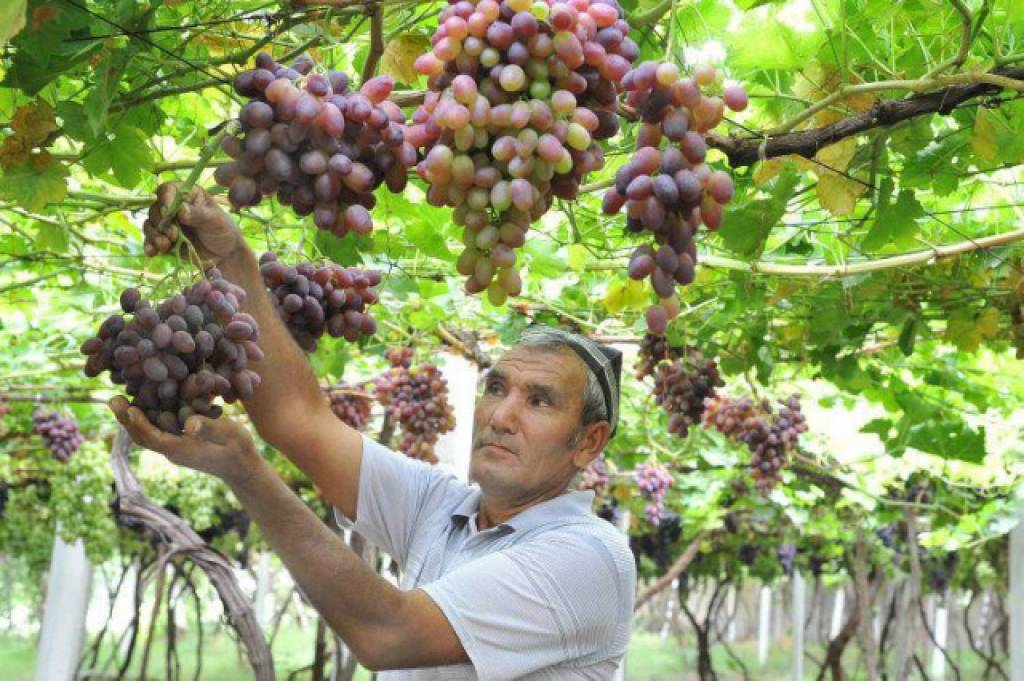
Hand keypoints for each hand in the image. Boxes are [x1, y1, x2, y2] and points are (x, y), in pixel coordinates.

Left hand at [109, 396, 262, 486]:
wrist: (242, 466)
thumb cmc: (238, 449)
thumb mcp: (229, 434)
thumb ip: (208, 428)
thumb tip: (189, 425)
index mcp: (182, 450)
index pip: (153, 438)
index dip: (139, 423)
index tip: (128, 407)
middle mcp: (173, 450)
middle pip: (143, 436)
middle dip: (127, 419)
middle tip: (113, 399)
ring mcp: (175, 447)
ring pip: (147, 434)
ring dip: (132, 419)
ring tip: (120, 400)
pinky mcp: (178, 443)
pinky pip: (156, 431)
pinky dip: (145, 418)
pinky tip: (142, 403)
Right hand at [144, 183, 245, 261]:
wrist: (224, 254)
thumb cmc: (223, 231)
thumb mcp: (215, 221)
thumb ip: (199, 214)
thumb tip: (181, 209)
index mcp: (188, 194)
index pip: (168, 189)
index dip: (165, 199)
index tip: (167, 212)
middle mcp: (174, 206)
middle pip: (156, 208)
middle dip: (161, 222)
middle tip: (173, 235)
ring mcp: (167, 223)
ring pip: (151, 224)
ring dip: (154, 234)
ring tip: (165, 245)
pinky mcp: (164, 238)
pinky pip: (150, 239)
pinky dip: (149, 245)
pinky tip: (151, 252)